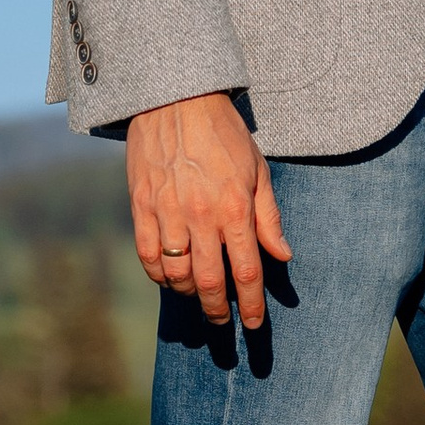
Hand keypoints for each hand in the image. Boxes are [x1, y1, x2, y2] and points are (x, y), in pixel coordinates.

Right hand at [126, 93, 288, 330]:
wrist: (176, 99)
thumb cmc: (224, 133)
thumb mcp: (258, 170)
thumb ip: (269, 218)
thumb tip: (282, 256)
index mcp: (235, 208)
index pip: (246, 270)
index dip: (250, 304)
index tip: (252, 325)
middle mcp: (201, 216)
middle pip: (209, 281)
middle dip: (218, 309)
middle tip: (223, 322)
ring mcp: (167, 212)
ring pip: (176, 274)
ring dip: (188, 293)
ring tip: (198, 296)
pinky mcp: (141, 206)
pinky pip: (147, 254)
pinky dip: (158, 274)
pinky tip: (169, 278)